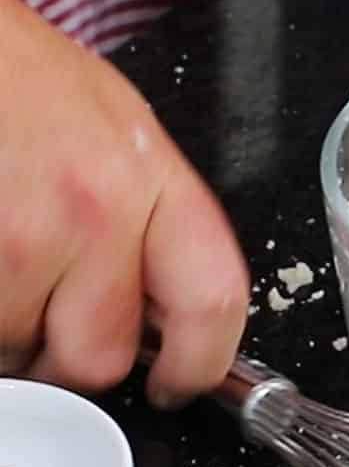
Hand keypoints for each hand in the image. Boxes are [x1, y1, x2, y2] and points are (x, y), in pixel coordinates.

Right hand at [0, 0, 248, 405]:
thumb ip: (155, 225)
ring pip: (19, 356)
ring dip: (10, 334)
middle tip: (54, 318)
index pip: (210, 303)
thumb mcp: (126, 138)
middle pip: (100, 359)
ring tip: (6, 265)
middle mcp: (93, 212)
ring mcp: (17, 237)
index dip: (200, 363)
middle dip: (71, 358)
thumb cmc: (29, 84)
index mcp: (154, 182)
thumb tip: (166, 314)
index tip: (177, 382)